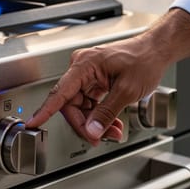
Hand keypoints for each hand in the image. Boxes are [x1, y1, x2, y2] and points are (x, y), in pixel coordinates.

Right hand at [25, 8, 189, 144]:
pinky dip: (100, 114)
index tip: (33, 123)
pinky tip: (111, 122)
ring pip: (81, 106)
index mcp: (84, 65)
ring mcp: (87, 75)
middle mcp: (82, 68)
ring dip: (95, 121)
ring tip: (113, 131)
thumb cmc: (143, 60)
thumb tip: (91, 131)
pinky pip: (90, 102)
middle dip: (85, 123)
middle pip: (71, 104)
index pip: (60, 92)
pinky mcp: (94, 80)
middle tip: (99, 137)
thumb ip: (106, 113)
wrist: (156, 50)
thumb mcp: (126, 91)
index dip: (46, 111)